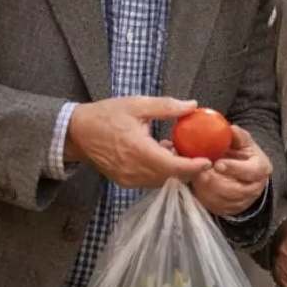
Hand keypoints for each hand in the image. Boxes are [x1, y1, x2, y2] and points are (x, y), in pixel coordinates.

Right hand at [65, 96, 209, 187]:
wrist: (77, 132)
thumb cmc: (106, 116)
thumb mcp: (137, 105)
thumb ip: (166, 107)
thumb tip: (192, 105)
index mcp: (139, 151)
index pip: (173, 167)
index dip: (194, 167)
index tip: (209, 161)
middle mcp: (134, 170)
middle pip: (171, 177)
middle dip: (189, 169)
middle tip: (202, 154)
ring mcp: (129, 179)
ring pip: (162, 180)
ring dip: (175, 170)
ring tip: (180, 150)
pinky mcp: (125, 181)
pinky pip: (150, 180)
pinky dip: (162, 171)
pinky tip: (163, 153)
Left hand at [190, 125, 271, 215]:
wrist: (243, 173)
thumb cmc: (242, 154)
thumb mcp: (244, 142)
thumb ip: (238, 136)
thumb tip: (231, 129)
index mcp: (261, 169)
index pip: (251, 171)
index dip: (234, 168)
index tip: (217, 163)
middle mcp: (255, 188)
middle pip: (234, 190)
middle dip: (215, 182)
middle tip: (200, 173)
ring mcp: (243, 201)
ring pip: (222, 200)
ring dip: (206, 189)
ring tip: (195, 177)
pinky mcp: (230, 209)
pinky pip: (214, 206)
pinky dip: (203, 196)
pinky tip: (197, 186)